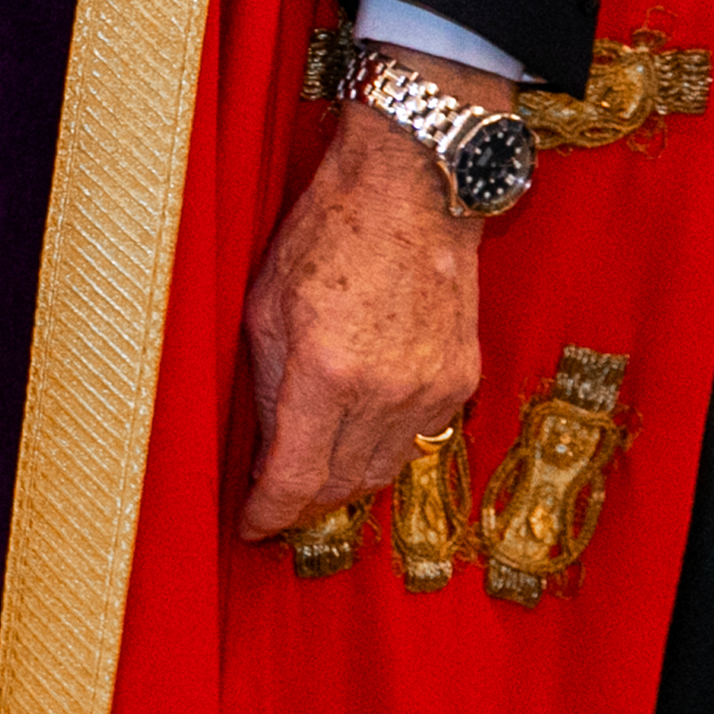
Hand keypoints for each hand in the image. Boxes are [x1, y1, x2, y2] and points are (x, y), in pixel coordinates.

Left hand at [232, 47, 495, 540]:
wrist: (413, 187)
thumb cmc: (330, 229)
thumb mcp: (266, 303)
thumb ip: (267, 384)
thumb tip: (268, 447)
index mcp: (327, 370)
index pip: (296, 478)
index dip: (270, 514)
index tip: (252, 527)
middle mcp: (386, 391)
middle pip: (341, 486)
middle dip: (303, 502)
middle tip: (275, 499)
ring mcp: (431, 389)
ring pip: (381, 470)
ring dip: (343, 479)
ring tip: (312, 467)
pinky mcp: (460, 380)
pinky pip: (414, 438)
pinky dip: (381, 444)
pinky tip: (357, 425)